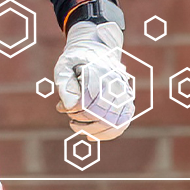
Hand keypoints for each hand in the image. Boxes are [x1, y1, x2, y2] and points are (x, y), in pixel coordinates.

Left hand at [53, 19, 132, 140]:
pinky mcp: (128, 104)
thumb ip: (65, 83)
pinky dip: (106, 134)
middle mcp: (117, 84)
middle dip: (80, 119)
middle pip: (100, 113)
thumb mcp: (64, 65)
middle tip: (68, 117)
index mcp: (100, 72)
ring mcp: (125, 95)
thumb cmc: (76, 60)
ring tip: (75, 126)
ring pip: (112, 123)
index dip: (73, 109)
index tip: (62, 108)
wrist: (97, 51)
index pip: (88, 100)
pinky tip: (90, 137)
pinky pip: (121, 125)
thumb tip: (69, 106)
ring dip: (92, 130)